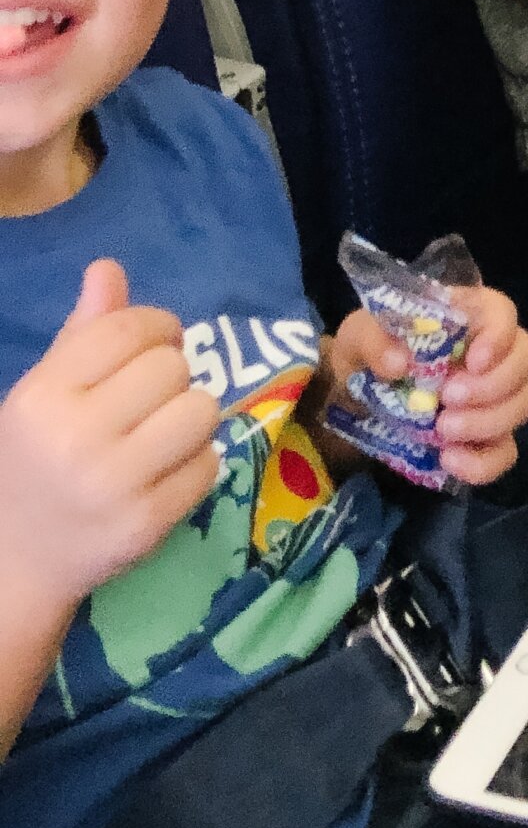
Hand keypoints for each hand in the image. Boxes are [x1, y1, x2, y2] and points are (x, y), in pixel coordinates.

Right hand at [0, 261, 219, 614]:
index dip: (158, 325)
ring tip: (161, 434)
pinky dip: (196, 463)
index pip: (129, 329)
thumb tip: (108, 267)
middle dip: (172, 375)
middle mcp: (75, 439)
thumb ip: (83, 332)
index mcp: (43, 397)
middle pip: (172, 367)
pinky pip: (209, 465)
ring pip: (202, 411)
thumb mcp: (42, 392)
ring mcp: (114, 486)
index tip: (157, 342)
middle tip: (150, 399)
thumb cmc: (33, 459)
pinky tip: (163, 473)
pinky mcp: (146, 525)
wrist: (14, 560)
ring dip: (191, 417)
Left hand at [325, 288, 527, 488]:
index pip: (503, 312)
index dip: (499, 336)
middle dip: (494, 385)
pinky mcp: (484, 437)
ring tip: (441, 432)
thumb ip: (371, 340)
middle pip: (526, 358)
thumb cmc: (367, 354)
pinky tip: (450, 461)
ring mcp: (492, 397)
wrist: (354, 401)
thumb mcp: (356, 337)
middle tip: (447, 401)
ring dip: (489, 422)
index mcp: (466, 316)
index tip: (473, 362)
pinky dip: (484, 462)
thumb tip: (398, 363)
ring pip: (523, 403)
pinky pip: (505, 451)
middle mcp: (490, 353)